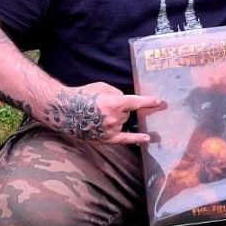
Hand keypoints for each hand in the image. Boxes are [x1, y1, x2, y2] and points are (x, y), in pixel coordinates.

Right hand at [45, 80, 163, 144]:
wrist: (65, 111)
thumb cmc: (83, 95)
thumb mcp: (102, 86)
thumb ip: (117, 93)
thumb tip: (126, 101)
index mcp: (115, 103)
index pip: (136, 102)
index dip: (148, 102)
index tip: (160, 102)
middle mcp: (115, 118)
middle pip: (127, 113)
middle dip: (119, 109)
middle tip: (102, 106)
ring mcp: (111, 130)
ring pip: (122, 123)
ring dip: (116, 118)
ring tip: (98, 115)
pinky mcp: (105, 139)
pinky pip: (124, 140)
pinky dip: (136, 139)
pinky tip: (147, 139)